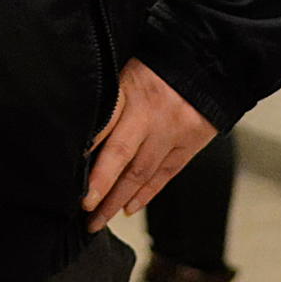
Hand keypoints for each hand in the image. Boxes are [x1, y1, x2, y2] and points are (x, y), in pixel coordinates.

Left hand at [81, 58, 218, 232]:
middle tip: (84, 207)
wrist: (211, 62)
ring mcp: (171, 132)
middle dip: (101, 184)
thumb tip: (83, 132)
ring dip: (118, 199)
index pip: (104, 121)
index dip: (87, 147)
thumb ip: (110, 98)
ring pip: (141, 171)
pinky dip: (145, 194)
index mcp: (131, 89)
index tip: (69, 171)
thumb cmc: (161, 63)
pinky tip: (128, 209)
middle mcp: (151, 114)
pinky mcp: (189, 145)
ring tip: (98, 219)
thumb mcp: (129, 68)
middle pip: (121, 153)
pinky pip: (164, 174)